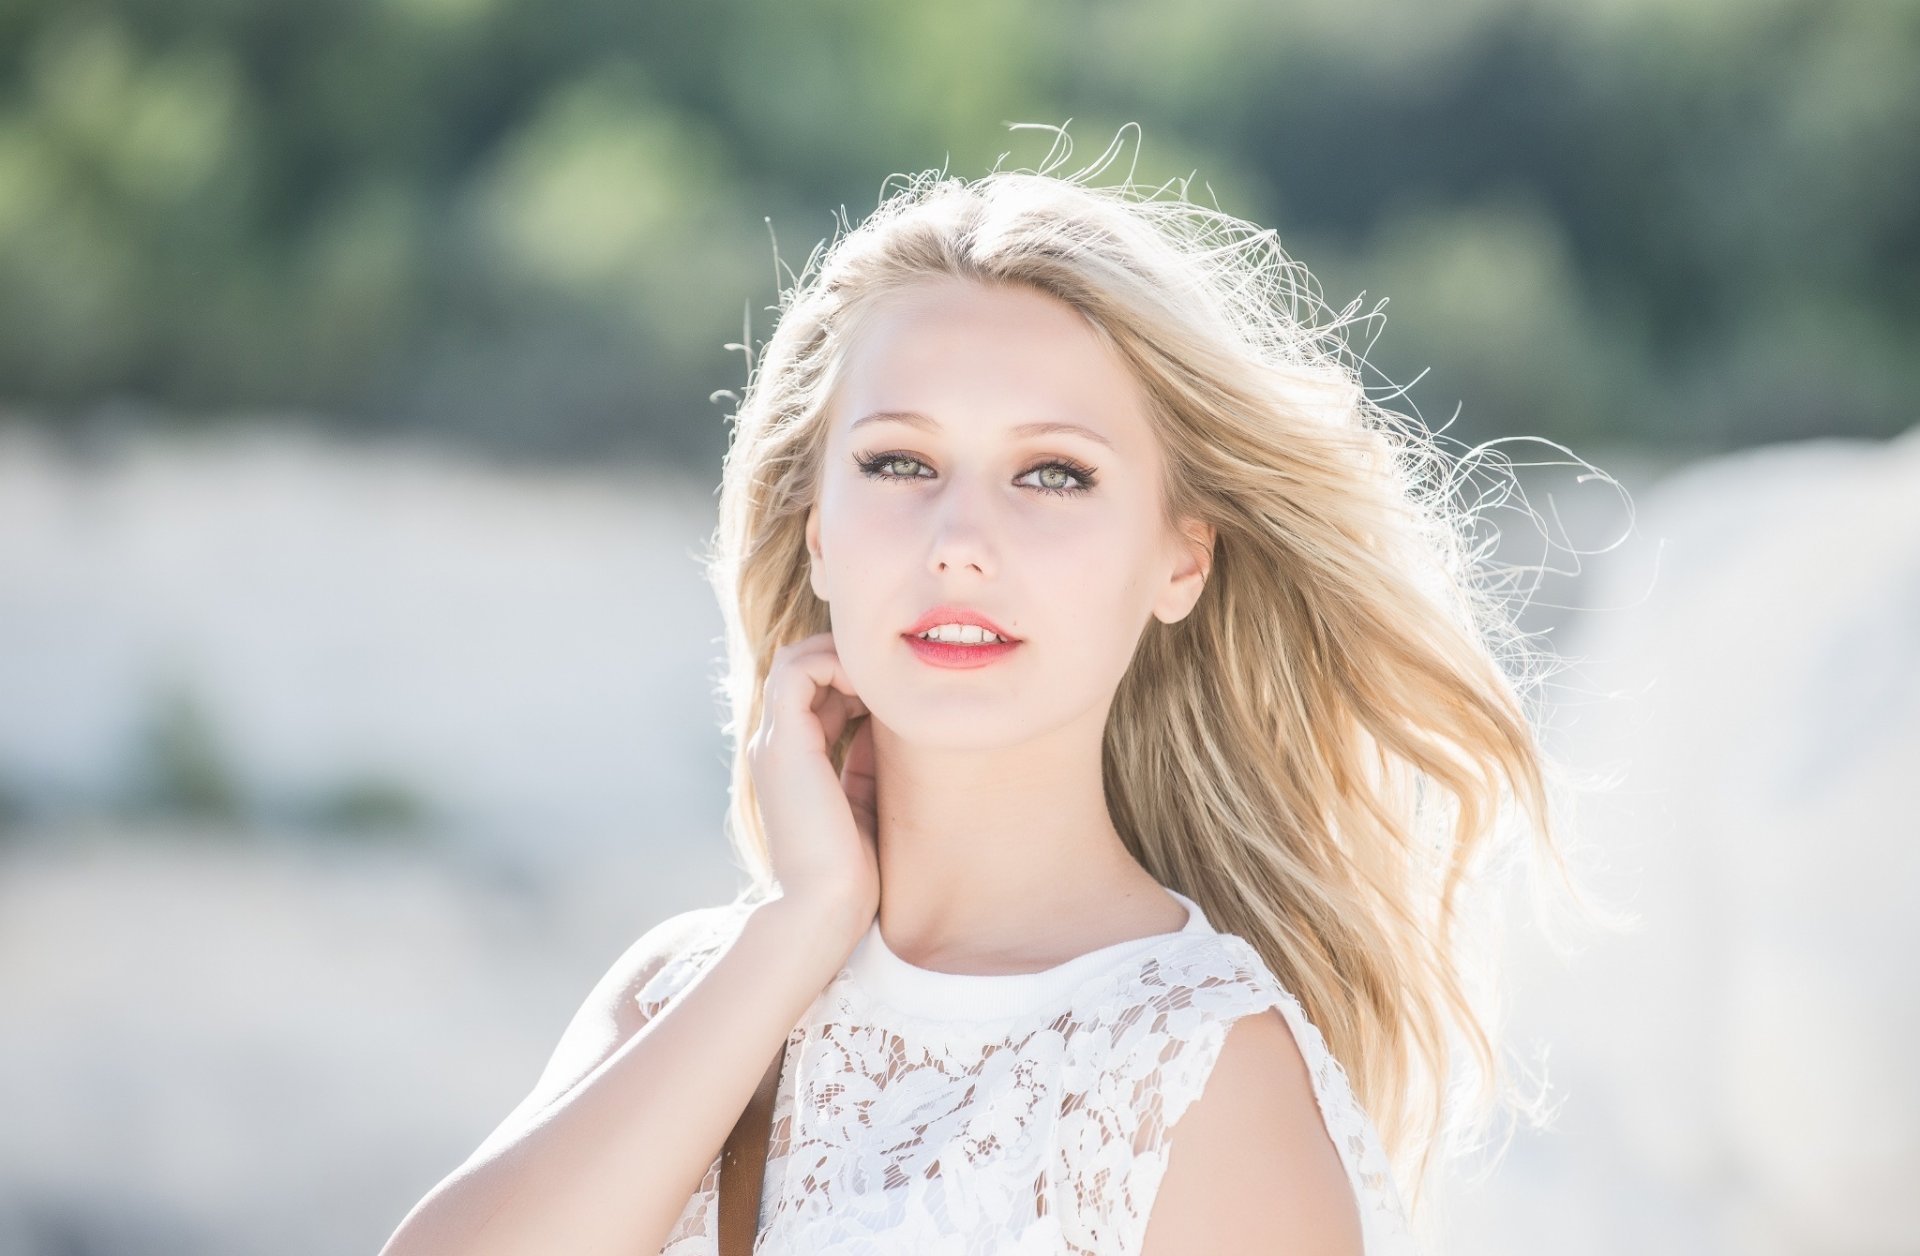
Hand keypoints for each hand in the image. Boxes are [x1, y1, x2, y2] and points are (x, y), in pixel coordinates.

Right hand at [745, 632, 878, 927]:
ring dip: (844, 656)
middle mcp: (776, 745)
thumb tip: (896, 719)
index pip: (814, 690)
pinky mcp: (784, 744)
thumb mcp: (866, 800)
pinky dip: (838, 663)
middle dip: (852, 661)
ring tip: (887, 680)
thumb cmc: (853, 872)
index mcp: (792, 761)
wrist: (825, 909)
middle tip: (899, 679)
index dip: (856, 678)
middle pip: (803, 666)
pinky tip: (877, 690)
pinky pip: (799, 670)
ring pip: (796, 658)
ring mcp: (775, 743)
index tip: (901, 695)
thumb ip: (869, 757)